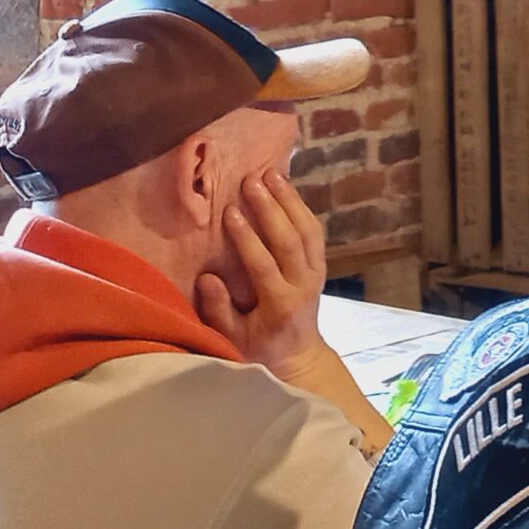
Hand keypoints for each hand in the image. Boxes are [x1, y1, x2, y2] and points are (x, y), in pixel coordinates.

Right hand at [198, 170, 328, 376]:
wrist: (299, 355)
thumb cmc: (259, 348)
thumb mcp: (232, 340)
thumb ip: (219, 311)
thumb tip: (208, 278)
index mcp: (280, 305)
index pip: (264, 265)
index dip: (248, 238)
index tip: (231, 213)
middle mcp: (303, 285)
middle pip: (291, 240)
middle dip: (271, 208)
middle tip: (252, 182)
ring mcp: (316, 273)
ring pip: (308, 231)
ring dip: (290, 200)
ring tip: (272, 174)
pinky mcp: (320, 265)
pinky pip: (314, 232)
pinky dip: (302, 208)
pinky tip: (287, 189)